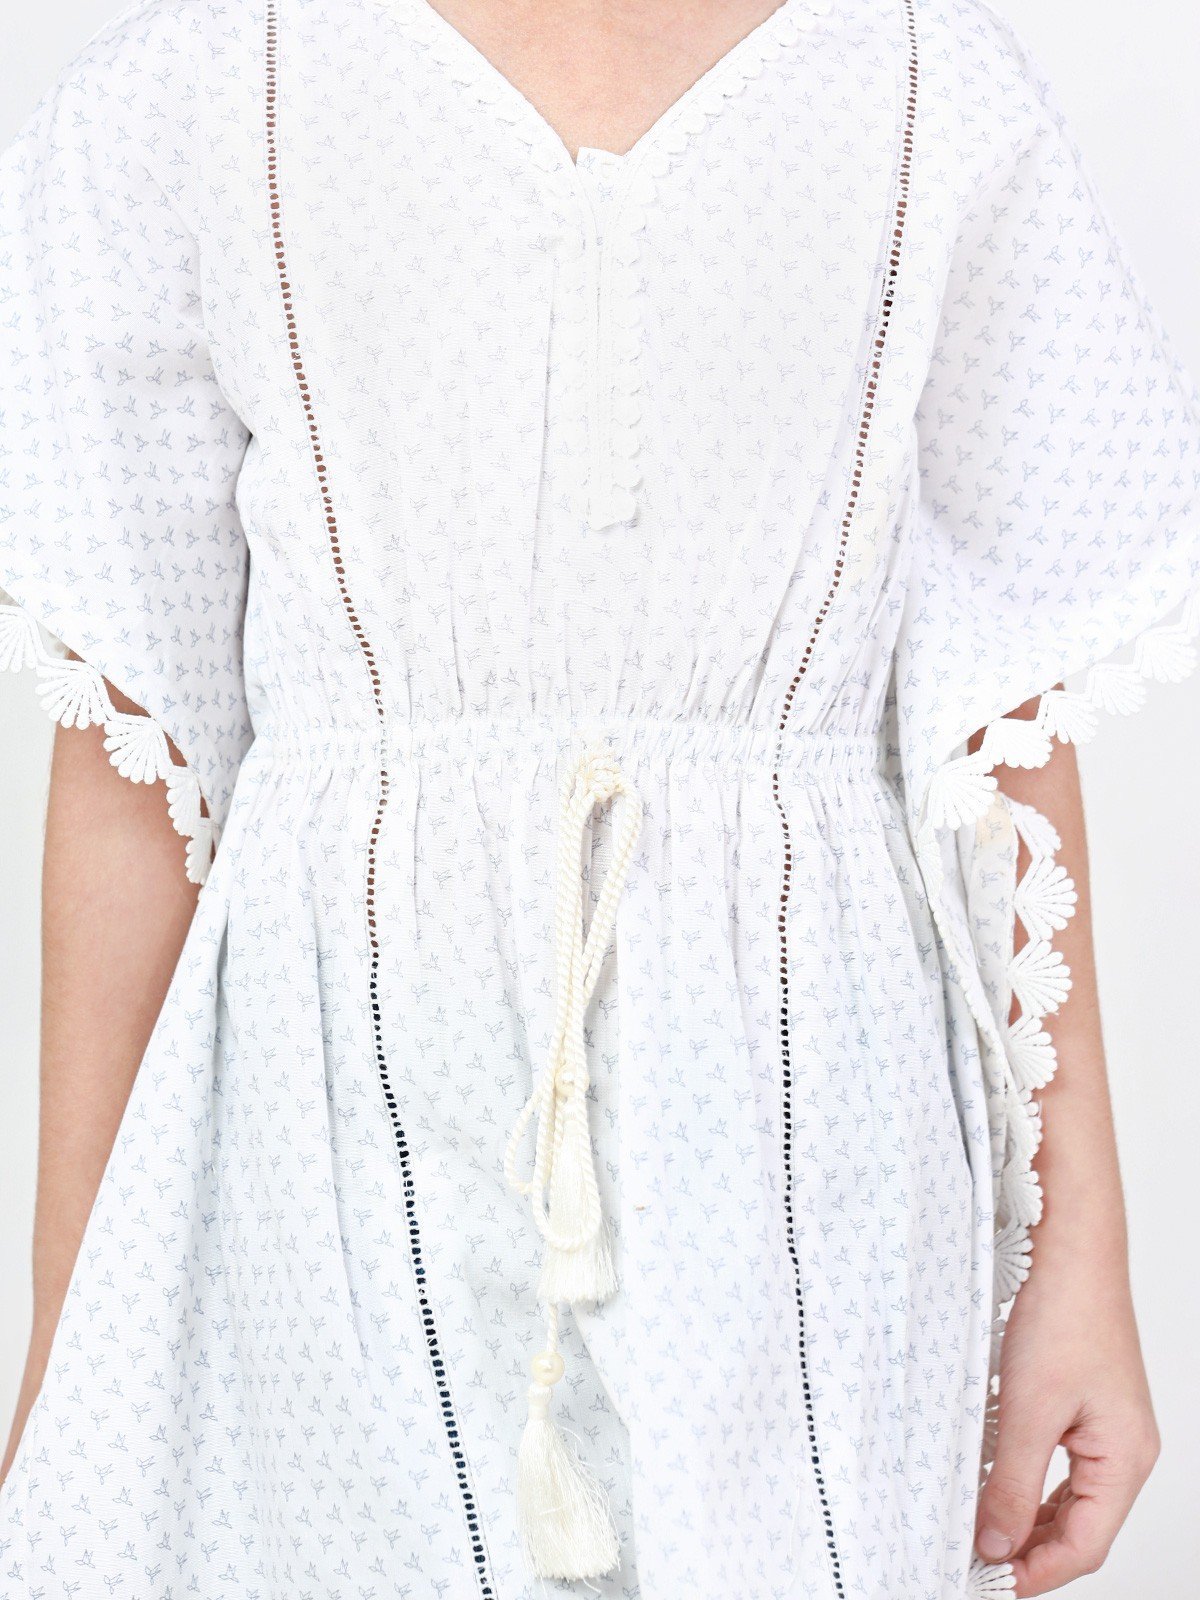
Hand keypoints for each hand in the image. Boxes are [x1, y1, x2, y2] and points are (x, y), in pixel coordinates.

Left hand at [974, 1227, 1158, 1594]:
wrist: (1068, 1245)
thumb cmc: (1063, 1313)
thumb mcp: (1027, 1408)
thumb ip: (1009, 1482)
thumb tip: (994, 1544)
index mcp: (1125, 1459)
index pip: (1084, 1546)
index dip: (1036, 1573)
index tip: (989, 1584)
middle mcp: (1122, 1448)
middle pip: (1078, 1526)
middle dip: (1028, 1549)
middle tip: (974, 1561)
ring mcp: (1104, 1424)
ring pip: (1065, 1494)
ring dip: (1024, 1515)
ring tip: (976, 1528)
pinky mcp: (1081, 1399)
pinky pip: (1056, 1459)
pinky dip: (1024, 1477)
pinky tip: (990, 1478)